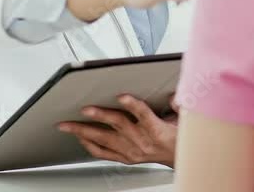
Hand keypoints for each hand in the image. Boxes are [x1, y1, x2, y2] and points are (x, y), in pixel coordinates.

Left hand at [58, 95, 177, 166]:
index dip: (132, 104)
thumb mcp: (185, 118)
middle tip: (84, 109)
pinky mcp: (125, 157)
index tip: (122, 96)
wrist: (179, 157)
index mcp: (156, 129)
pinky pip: (103, 152)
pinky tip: (79, 137)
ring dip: (84, 131)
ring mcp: (131, 151)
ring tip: (68, 125)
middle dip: (98, 116)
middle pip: (117, 125)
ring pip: (104, 139)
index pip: (143, 114)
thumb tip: (174, 96)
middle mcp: (142, 141)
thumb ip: (179, 105)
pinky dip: (89, 145)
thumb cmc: (179, 136)